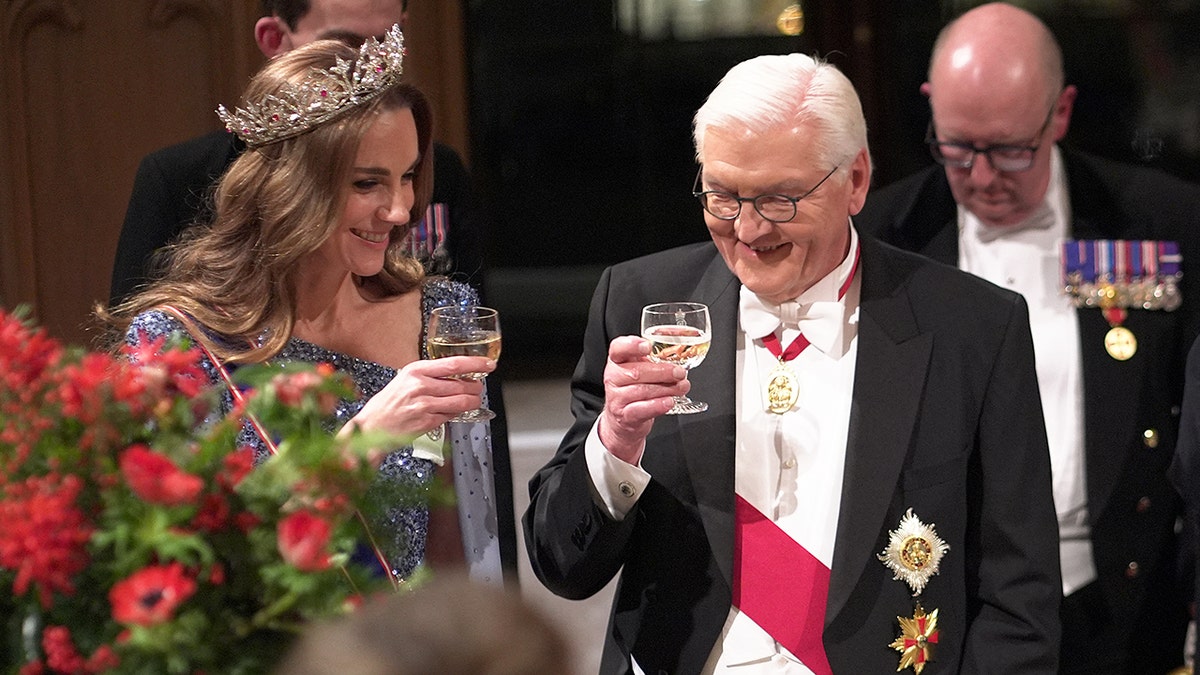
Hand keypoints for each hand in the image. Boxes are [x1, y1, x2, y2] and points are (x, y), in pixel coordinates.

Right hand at [351, 356, 495, 437]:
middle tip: (478, 387)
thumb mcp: (406, 378)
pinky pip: (452, 415)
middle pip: (462, 384)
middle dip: (476, 387)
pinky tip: (455, 410)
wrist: (373, 425)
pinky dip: (458, 413)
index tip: (488, 364)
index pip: (454, 364)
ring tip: (472, 400)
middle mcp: (421, 386)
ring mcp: (425, 405)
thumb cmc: (389, 401)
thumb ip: (429, 375)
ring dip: (473, 401)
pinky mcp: (428, 422)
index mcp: (416, 371)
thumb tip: (457, 373)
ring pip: (462, 401)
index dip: (475, 364)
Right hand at [597, 335, 688, 463]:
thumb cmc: (635, 387)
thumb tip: (680, 355)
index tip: (648, 346)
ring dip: (666, 389)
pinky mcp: (624, 416)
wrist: (625, 417)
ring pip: (641, 391)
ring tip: (681, 387)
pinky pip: (641, 410)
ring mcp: (616, 398)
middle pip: (635, 372)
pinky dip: (657, 405)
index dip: (631, 345)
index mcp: (617, 360)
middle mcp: (613, 377)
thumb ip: (653, 358)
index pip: (618, 348)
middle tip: (679, 373)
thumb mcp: (639, 367)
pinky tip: (669, 402)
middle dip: (662, 372)